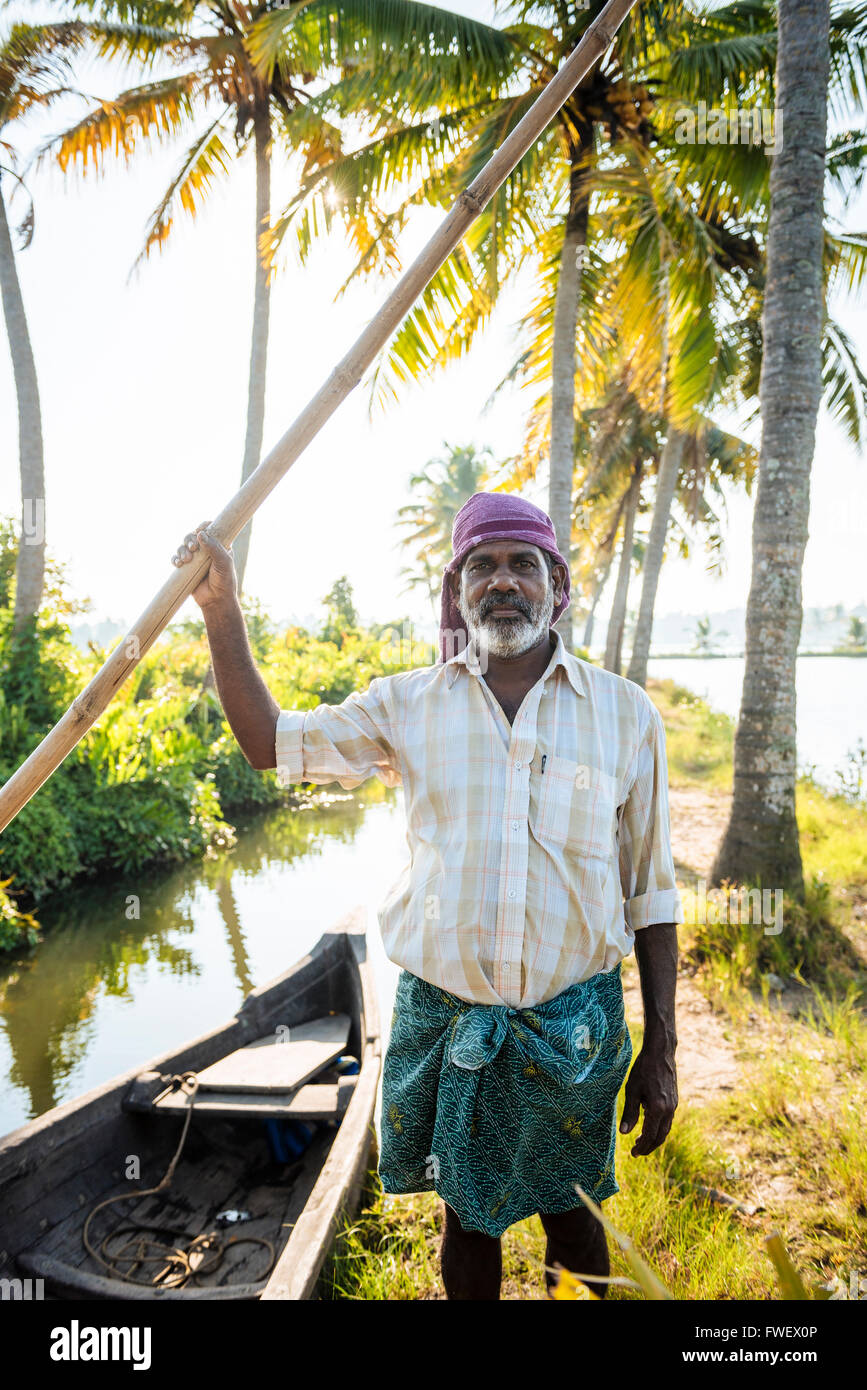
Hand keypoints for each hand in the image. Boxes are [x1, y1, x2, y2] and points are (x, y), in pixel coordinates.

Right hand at [171, 520, 236, 609]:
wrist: (216, 600)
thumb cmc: (224, 581)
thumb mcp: (224, 563)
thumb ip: (214, 548)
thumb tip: (200, 534)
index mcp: (218, 546)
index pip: (209, 529)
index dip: (203, 527)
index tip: (199, 530)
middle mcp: (206, 550)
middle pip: (192, 536)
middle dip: (189, 539)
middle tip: (192, 548)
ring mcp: (195, 559)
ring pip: (183, 546)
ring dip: (181, 550)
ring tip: (186, 560)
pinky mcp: (186, 568)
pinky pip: (176, 559)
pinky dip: (175, 559)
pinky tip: (178, 564)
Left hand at [619, 1039, 677, 1156]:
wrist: (660, 1053)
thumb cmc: (643, 1070)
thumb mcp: (632, 1091)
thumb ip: (630, 1113)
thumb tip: (624, 1133)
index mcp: (658, 1109)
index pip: (650, 1136)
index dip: (642, 1147)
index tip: (633, 1153)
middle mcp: (669, 1110)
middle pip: (660, 1136)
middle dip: (649, 1146)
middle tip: (636, 1152)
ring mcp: (674, 1105)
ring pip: (665, 1129)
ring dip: (654, 1138)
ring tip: (641, 1141)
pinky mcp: (674, 1100)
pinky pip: (667, 1120)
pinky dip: (659, 1128)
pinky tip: (649, 1125)